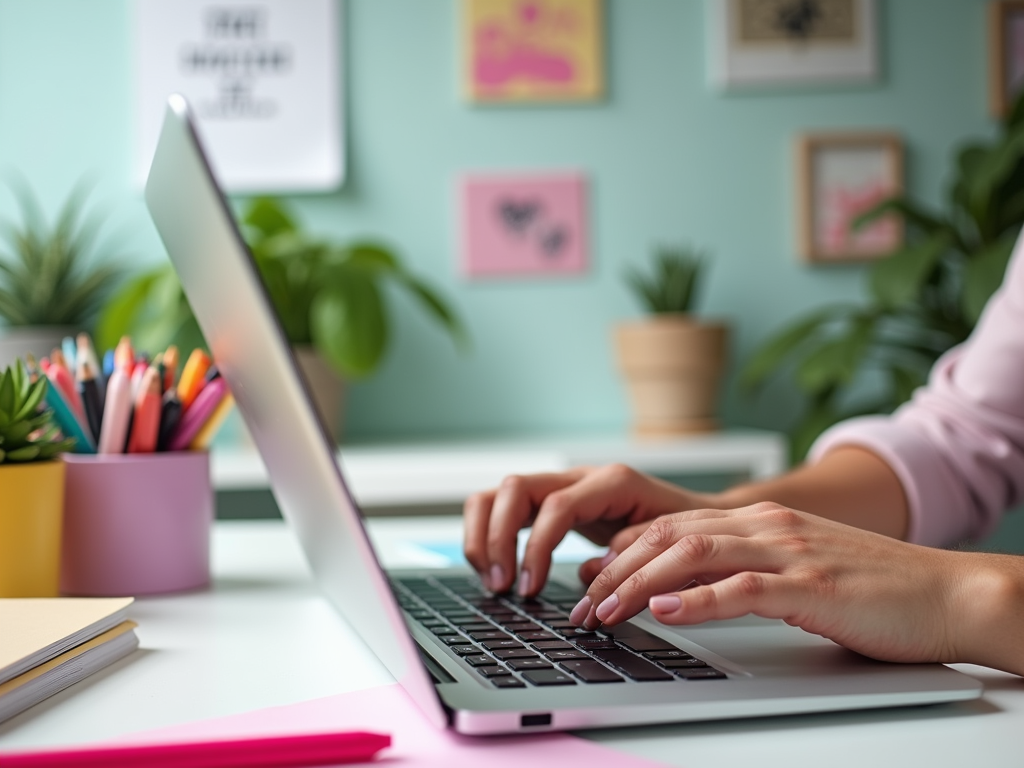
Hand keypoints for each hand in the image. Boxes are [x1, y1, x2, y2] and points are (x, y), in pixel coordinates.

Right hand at [462, 464, 715, 594]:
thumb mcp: (666, 542)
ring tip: (493, 580)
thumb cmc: (685, 531)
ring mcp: (561, 486)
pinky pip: (503, 509)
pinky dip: (490, 537)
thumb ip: (629, 554)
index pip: (556, 506)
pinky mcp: (549, 503)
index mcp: (611, 481)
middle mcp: (579, 477)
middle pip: (514, 488)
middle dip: (497, 539)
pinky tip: (497, 571)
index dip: (536, 548)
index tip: (529, 588)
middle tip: (502, 585)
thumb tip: (585, 578)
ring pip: (498, 493)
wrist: (700, 517)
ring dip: (484, 536)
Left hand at [569, 502, 979, 665]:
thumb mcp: (794, 568)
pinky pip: (743, 587)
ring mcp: (789, 552)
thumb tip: (680, 594)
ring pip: (693, 554)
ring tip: (605, 610)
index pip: (670, 526)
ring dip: (641, 584)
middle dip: (616, 569)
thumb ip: (741, 570)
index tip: (588, 579)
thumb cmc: (870, 587)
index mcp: (760, 520)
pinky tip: (667, 611)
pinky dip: (699, 599)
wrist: (947, 591)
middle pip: (669, 535)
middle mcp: (767, 526)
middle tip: (582, 602)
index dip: (621, 552)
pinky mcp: (813, 587)